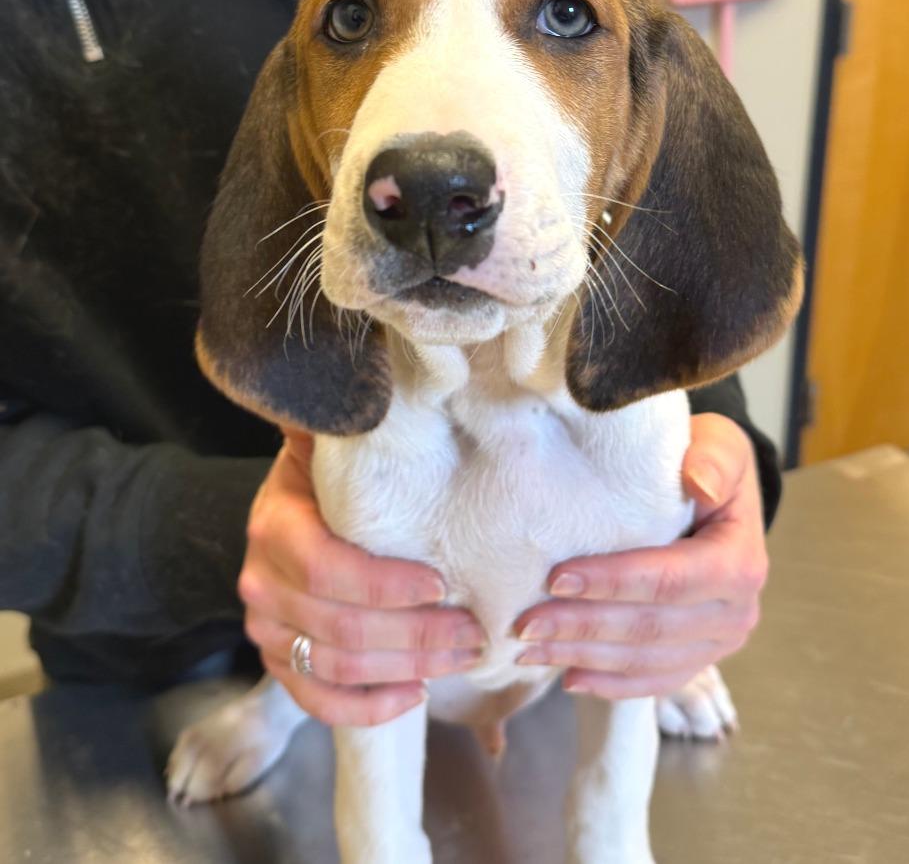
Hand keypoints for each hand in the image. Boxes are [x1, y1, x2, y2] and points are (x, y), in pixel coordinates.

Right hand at [238, 430, 485, 725]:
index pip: (328, 568)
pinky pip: (316, 700)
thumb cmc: (330, 475)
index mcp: (275, 524)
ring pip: (337, 666)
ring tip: (462, 655)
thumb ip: (356, 420)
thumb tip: (390, 373)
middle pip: (341, 626)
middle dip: (417, 634)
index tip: (443, 585)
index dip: (386, 586)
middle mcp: (261, 582)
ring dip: (406, 667)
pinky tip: (414, 694)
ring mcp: (266, 628)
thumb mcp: (336, 443)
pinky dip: (366, 707)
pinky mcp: (279, 660)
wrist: (291, 507)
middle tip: (476, 631)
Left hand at [513, 413, 766, 697]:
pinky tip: (568, 679)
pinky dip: (610, 684)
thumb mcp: (719, 445)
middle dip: (583, 627)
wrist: (721, 494)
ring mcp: (718, 643)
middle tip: (525, 624)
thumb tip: (698, 481)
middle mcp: (735, 613)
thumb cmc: (708, 463)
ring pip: (645, 661)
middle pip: (650, 627)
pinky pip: (653, 681)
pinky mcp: (698, 657)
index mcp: (740, 563)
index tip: (557, 578)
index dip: (613, 582)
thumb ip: (713, 459)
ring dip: (584, 658)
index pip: (669, 579)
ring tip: (530, 651)